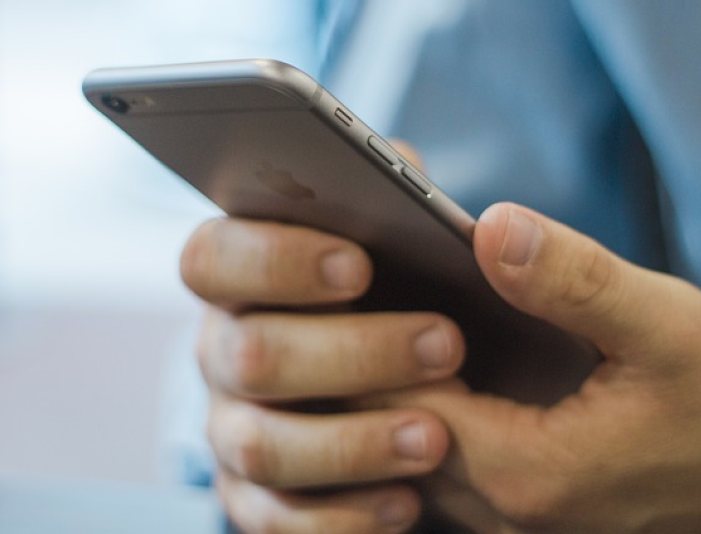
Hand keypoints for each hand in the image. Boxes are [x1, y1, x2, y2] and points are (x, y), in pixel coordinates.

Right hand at [183, 217, 466, 533]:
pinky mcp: (255, 500)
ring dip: (350, 444)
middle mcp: (224, 350)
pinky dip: (342, 516)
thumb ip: (417, 198)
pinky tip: (408, 502)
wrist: (426, 384)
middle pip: (247, 353)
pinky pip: (277, 521)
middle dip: (350, 354)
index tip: (360, 267)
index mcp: (240, 273)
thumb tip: (487, 224)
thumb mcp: (408, 236)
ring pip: (260, 445)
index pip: (213, 257)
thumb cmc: (405, 289)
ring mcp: (232, 428)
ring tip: (436, 438)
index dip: (274, 260)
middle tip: (447, 346)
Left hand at [369, 202, 700, 533]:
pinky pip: (452, 456)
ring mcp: (522, 515)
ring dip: (394, 380)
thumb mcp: (669, 326)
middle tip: (355, 269)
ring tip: (388, 297)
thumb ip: (574, 279)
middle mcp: (510, 510)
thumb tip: (489, 226)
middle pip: (392, 430)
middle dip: (368, 352)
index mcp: (529, 473)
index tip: (358, 258)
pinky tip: (441, 345)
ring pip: (416, 447)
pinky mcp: (539, 501)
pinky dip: (433, 402)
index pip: (398, 402)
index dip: (369, 330)